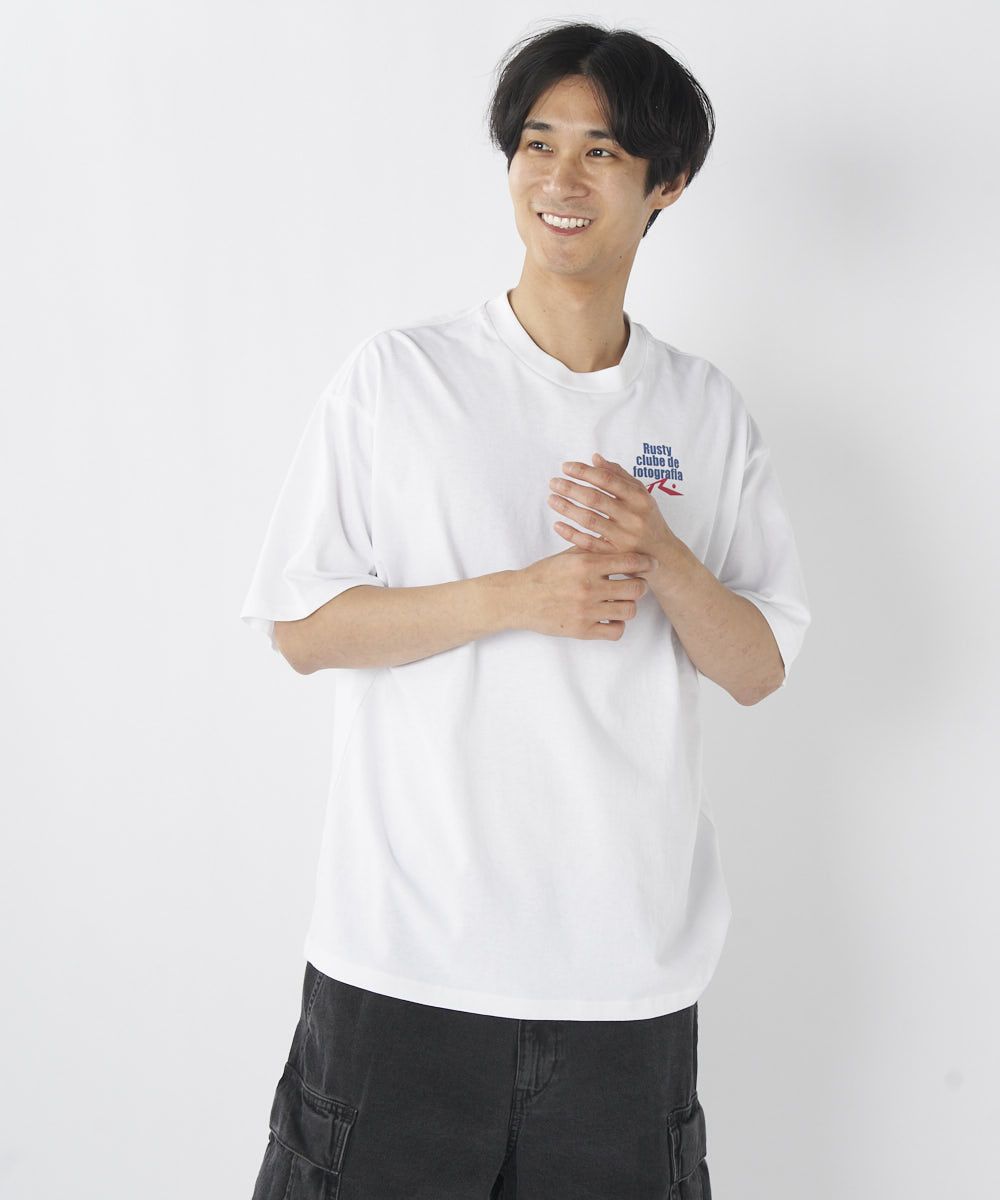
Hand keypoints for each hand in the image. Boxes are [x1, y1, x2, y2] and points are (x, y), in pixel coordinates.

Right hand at [512, 544, 658, 640]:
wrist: (519, 598)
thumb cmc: (544, 574)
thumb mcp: (568, 555)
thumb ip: (593, 547)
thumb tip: (617, 536)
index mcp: (586, 565)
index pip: (630, 562)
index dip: (646, 563)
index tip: (650, 564)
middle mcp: (588, 588)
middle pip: (636, 588)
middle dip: (640, 586)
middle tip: (635, 585)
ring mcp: (586, 611)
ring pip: (629, 610)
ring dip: (629, 605)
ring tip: (621, 601)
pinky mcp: (582, 630)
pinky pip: (616, 631)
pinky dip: (618, 625)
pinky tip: (610, 618)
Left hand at [548, 452, 680, 565]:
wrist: (662, 555)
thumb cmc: (648, 519)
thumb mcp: (641, 495)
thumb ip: (619, 476)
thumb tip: (595, 458)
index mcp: (639, 498)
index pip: (607, 480)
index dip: (584, 472)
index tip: (565, 467)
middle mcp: (633, 517)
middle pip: (595, 499)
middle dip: (571, 489)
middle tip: (553, 482)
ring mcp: (624, 537)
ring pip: (590, 520)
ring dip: (567, 508)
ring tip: (551, 499)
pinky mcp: (615, 555)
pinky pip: (589, 544)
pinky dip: (571, 534)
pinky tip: (557, 525)